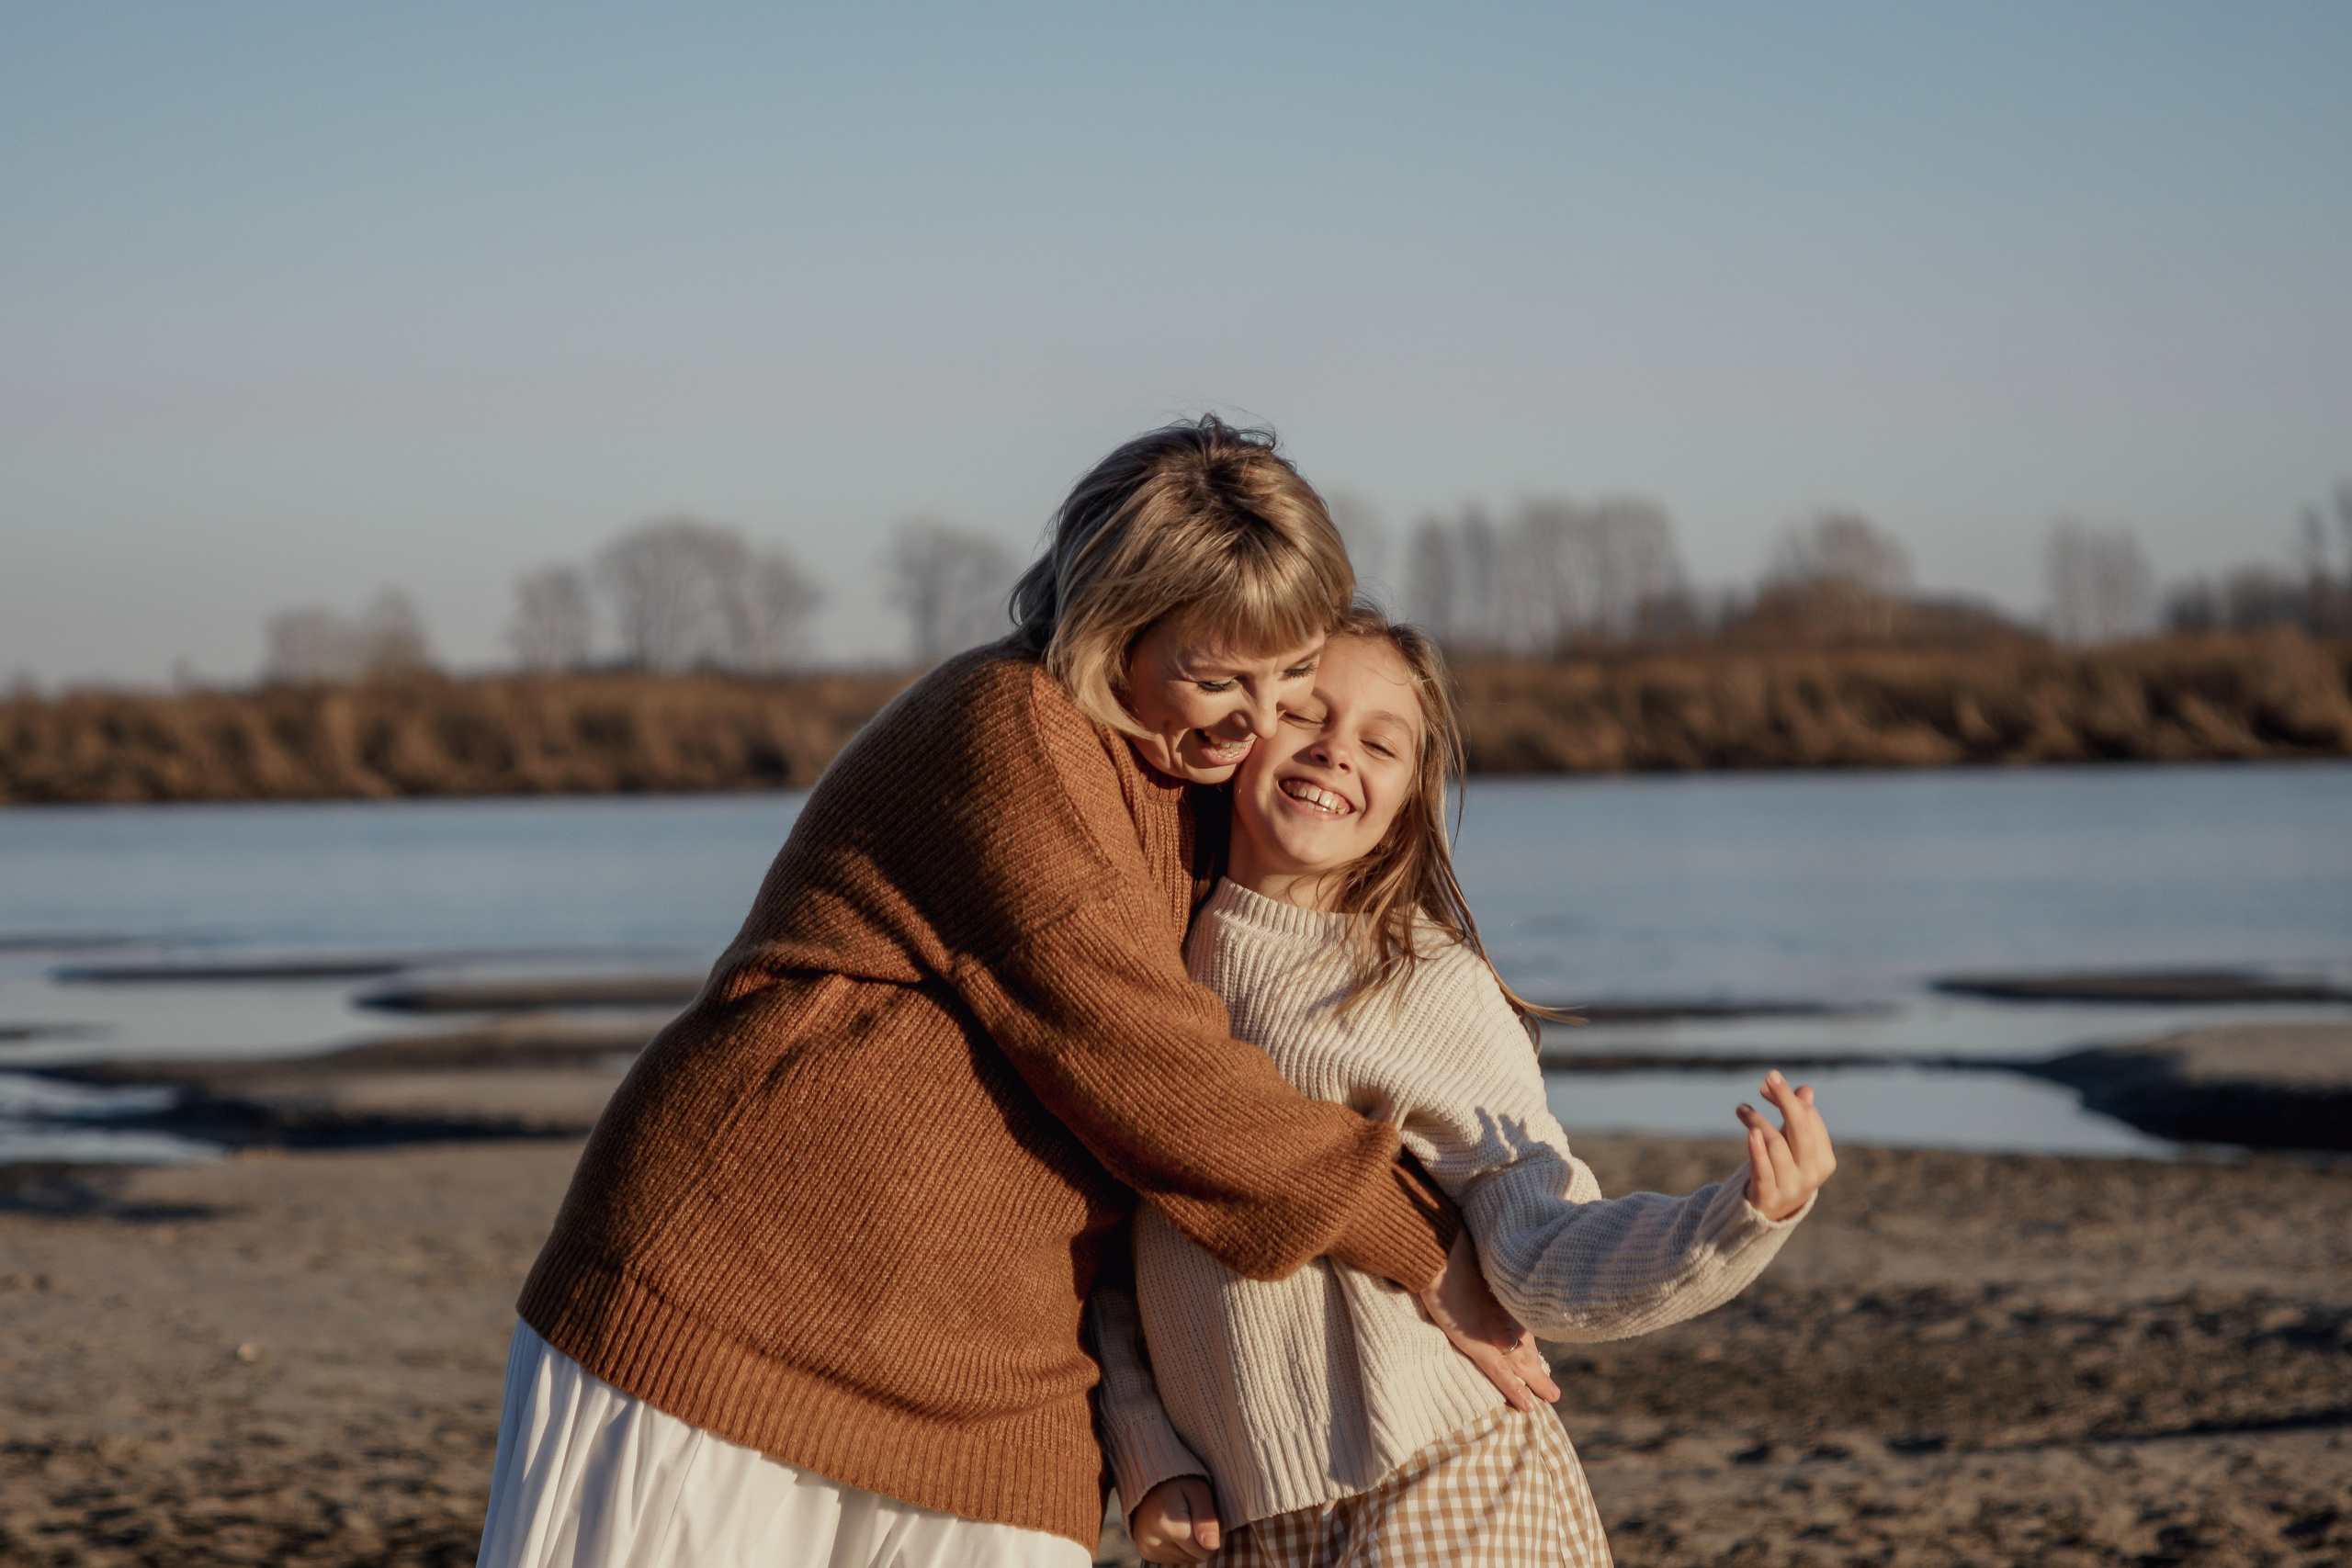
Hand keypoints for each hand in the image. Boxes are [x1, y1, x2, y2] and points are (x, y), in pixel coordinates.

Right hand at [1129, 1475, 1220, 1563]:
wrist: (1150, 1481)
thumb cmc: (1180, 1482)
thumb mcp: (1198, 1491)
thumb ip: (1206, 1519)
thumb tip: (1213, 1546)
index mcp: (1167, 1524)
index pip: (1205, 1551)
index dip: (1210, 1535)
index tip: (1202, 1515)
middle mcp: (1153, 1539)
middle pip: (1195, 1558)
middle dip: (1199, 1541)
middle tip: (1191, 1517)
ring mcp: (1147, 1547)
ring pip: (1185, 1560)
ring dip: (1188, 1545)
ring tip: (1180, 1521)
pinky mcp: (1145, 1552)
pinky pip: (1173, 1560)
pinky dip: (1177, 1548)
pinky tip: (1172, 1530)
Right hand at [1415, 1226, 1560, 1410]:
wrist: (1440, 1255)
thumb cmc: (1449, 1251)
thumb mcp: (1470, 1262)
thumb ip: (1476, 1275)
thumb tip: (1473, 1271)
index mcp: (1502, 1297)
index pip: (1521, 1324)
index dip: (1527, 1340)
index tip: (1534, 1352)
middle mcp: (1504, 1316)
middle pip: (1526, 1346)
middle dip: (1538, 1366)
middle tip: (1552, 1386)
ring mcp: (1494, 1332)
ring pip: (1522, 1363)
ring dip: (1537, 1381)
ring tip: (1551, 1396)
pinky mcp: (1480, 1346)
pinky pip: (1502, 1375)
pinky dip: (1515, 1390)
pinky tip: (1529, 1405)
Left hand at [1738, 1071, 1836, 1220]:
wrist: (1767, 1215)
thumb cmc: (1782, 1171)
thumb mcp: (1792, 1146)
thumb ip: (1799, 1119)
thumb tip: (1805, 1090)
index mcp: (1825, 1160)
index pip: (1810, 1119)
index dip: (1789, 1098)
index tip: (1768, 1083)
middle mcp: (1812, 1174)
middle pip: (1800, 1128)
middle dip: (1785, 1100)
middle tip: (1768, 1076)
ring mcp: (1791, 1188)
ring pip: (1776, 1144)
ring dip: (1758, 1121)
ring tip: (1741, 1108)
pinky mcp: (1768, 1197)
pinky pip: (1763, 1170)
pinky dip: (1757, 1150)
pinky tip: (1750, 1132)